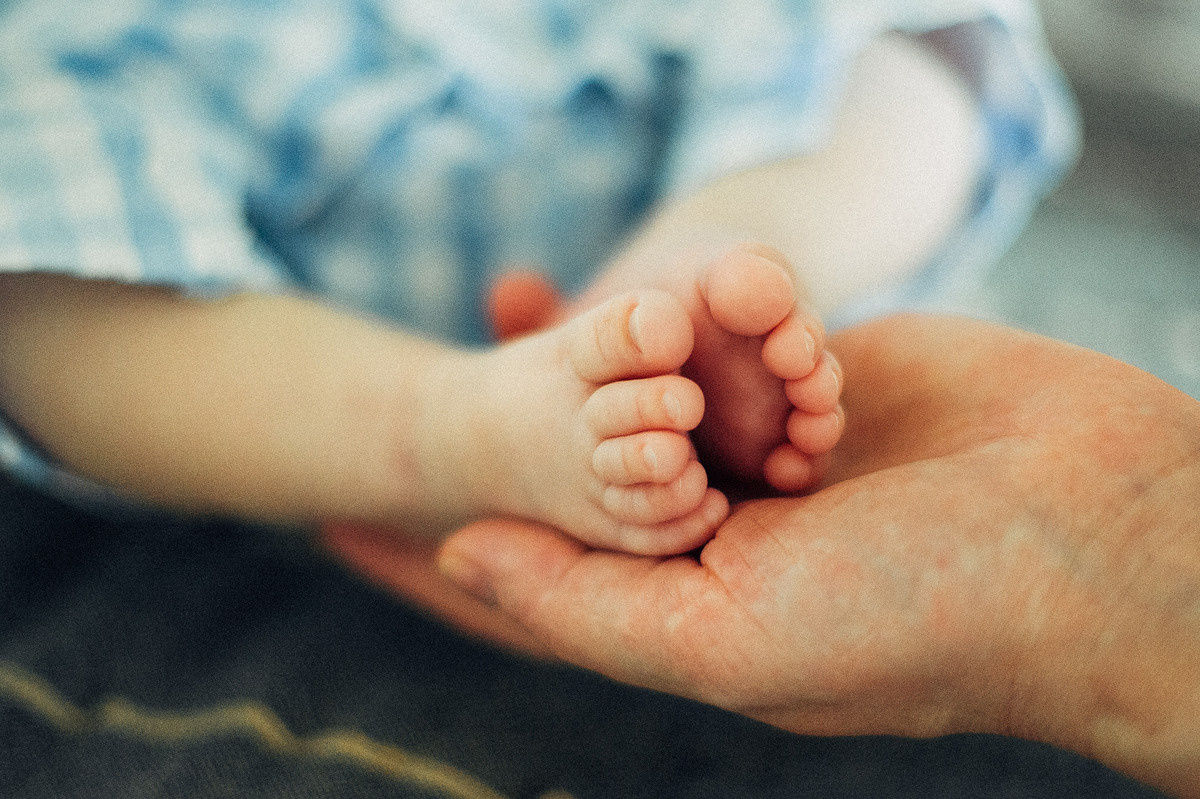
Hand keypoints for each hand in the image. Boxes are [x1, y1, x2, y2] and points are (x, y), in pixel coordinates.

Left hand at [437, 313, 1199, 797]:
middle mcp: (725, 527)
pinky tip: (758, 287)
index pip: (538, 571)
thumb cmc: (920, 613)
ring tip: (646, 300)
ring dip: (665, 335)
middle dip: (540, 403)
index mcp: (689, 601)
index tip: (335, 524)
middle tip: (458, 340)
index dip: (440, 547)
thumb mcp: (728, 639)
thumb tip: (460, 558)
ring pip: (676, 374)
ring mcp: (780, 450)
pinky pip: (756, 328)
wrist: (1097, 534)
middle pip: (595, 457)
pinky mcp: (835, 377)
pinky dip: (754, 306)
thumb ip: (584, 605)